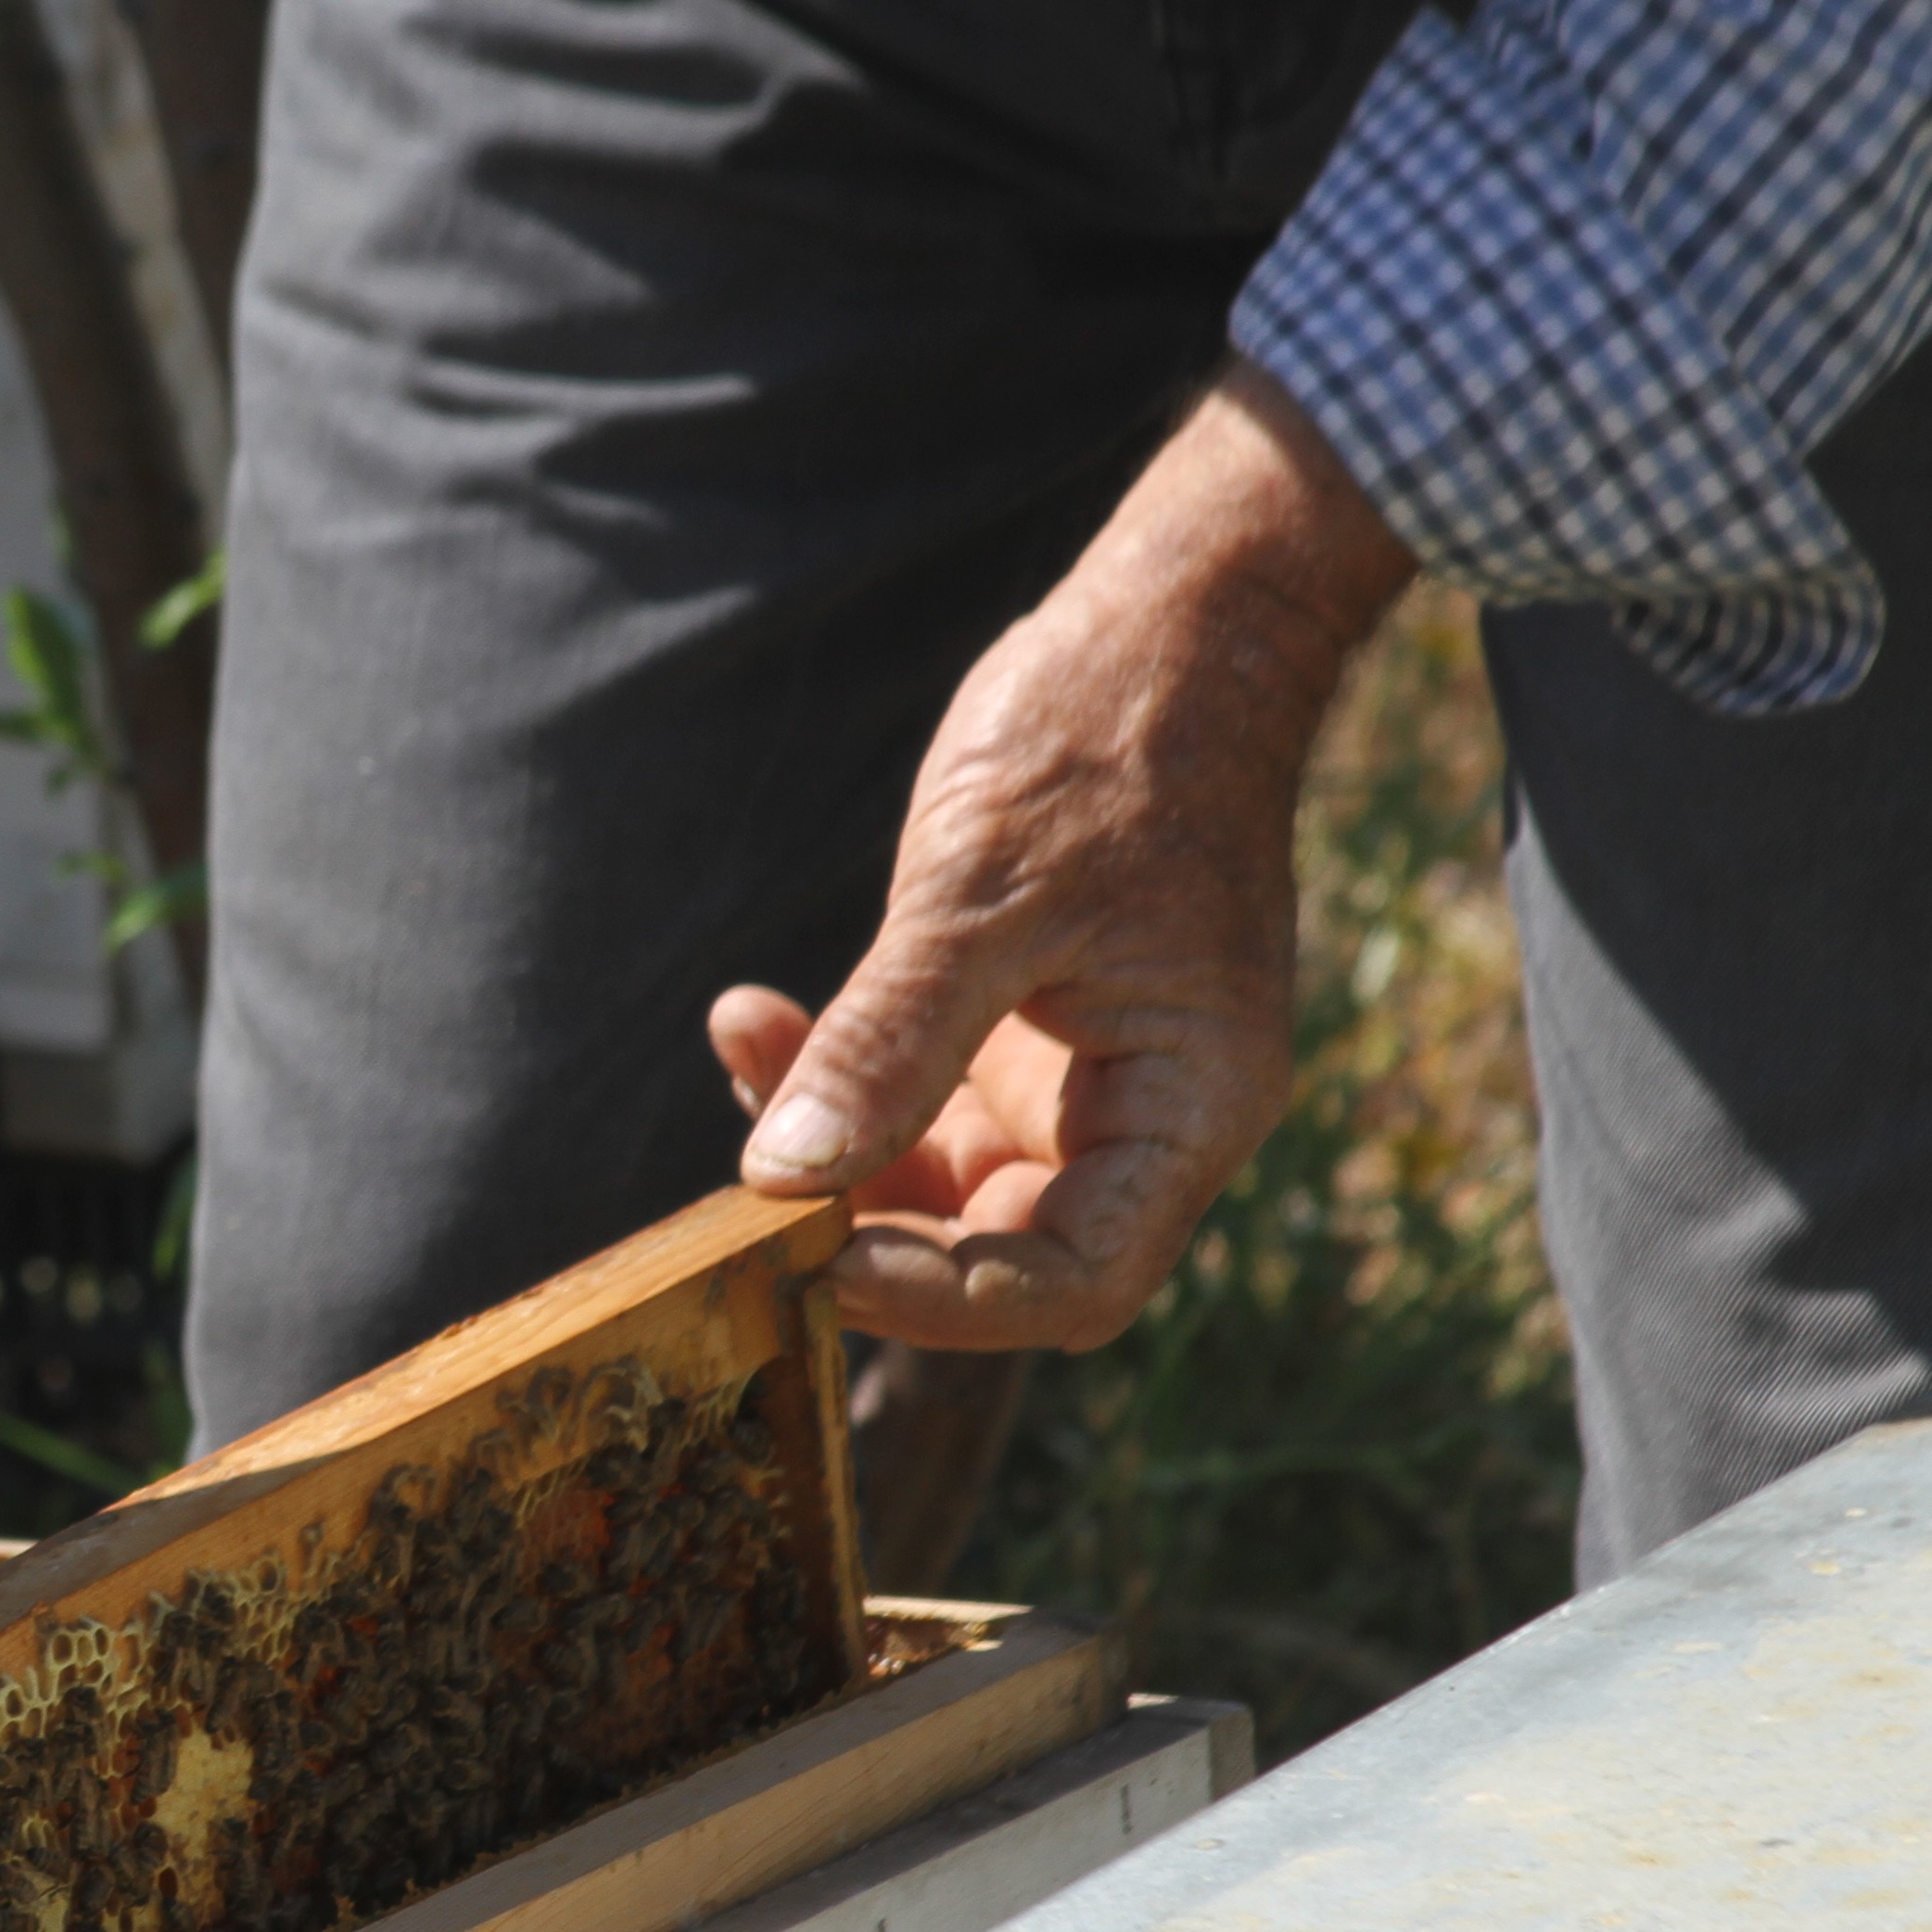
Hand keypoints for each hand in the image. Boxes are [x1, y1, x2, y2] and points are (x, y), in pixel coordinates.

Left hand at [718, 364, 1414, 1349]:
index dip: (947, 1300)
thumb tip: (785, 1175)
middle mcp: (1139, 1117)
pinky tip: (750, 1017)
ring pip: (931, 1179)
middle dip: (864, 1228)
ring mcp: (1072, 1080)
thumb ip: (890, 1038)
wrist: (1165, 631)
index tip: (820, 1266)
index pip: (1070, 1280)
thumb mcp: (985, 890)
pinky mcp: (1010, 1032)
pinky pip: (907, 1100)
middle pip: (995, 1251)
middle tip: (743, 1191)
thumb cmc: (1109, 743)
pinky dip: (828, 1073)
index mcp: (1188, 1105)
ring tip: (743, 1038)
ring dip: (824, 1140)